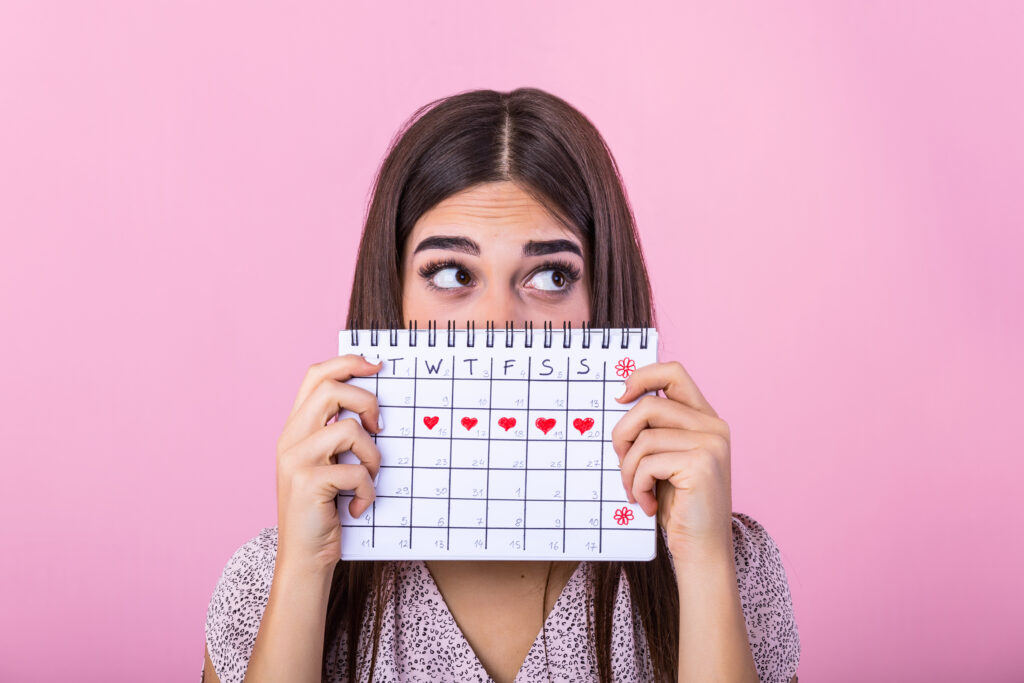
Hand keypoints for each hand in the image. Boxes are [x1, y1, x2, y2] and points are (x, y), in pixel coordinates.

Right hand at [274, 354, 383, 570]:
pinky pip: (355, 471)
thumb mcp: (330, 465)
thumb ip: (340, 435)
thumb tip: (376, 407)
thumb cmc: (325, 511)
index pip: (316, 376)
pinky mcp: (307, 483)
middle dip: (366, 402)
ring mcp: (295, 460)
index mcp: (295, 428)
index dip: (347, 363)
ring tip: (368, 479)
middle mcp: (290, 439)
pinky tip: (358, 506)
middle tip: (379, 429)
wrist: (304, 559)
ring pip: (349, 429)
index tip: (376, 366)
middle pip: (331, 389)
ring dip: (372, 456)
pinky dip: (367, 490)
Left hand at [611, 360, 733, 561]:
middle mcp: (713, 426)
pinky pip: (648, 462)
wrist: (702, 549)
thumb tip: (622, 400)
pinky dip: (637, 485)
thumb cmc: (679, 506)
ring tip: (635, 490)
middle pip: (649, 405)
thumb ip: (654, 430)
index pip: (674, 372)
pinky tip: (647, 503)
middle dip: (623, 435)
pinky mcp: (701, 465)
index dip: (642, 376)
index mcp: (705, 419)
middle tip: (621, 463)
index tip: (621, 396)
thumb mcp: (665, 459)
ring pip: (644, 438)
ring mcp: (711, 444)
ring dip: (628, 469)